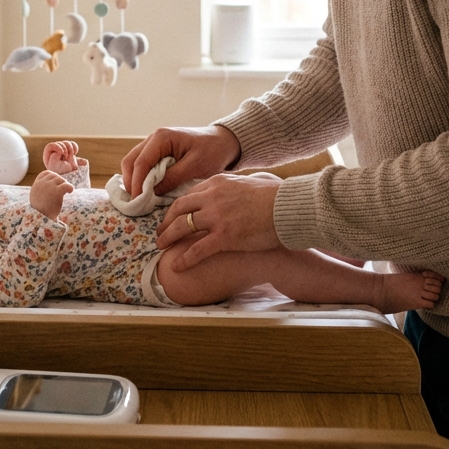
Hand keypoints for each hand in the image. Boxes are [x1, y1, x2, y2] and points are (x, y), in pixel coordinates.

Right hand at [29, 169, 72, 218]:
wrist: (41, 218)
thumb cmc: (40, 209)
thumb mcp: (36, 195)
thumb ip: (41, 187)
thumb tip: (50, 180)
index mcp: (37, 184)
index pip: (46, 173)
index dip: (53, 176)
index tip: (56, 183)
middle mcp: (42, 183)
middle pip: (55, 176)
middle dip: (60, 182)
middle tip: (62, 190)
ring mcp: (50, 186)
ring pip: (62, 180)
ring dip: (65, 185)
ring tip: (65, 192)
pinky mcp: (57, 191)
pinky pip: (67, 185)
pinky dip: (70, 187)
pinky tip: (70, 191)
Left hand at [43, 140, 79, 173]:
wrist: (67, 177)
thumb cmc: (58, 173)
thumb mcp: (54, 167)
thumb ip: (53, 158)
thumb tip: (57, 153)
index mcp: (48, 154)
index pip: (51, 145)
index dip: (57, 147)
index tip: (62, 152)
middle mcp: (55, 151)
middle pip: (61, 143)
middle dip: (65, 150)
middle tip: (67, 158)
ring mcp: (63, 150)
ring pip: (67, 143)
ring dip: (71, 150)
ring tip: (71, 158)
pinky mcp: (70, 151)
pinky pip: (73, 145)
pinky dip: (75, 148)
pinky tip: (75, 153)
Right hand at [121, 125, 240, 197]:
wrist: (224, 142)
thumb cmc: (212, 151)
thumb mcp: (195, 166)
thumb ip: (172, 178)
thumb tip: (151, 193)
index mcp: (161, 138)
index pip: (140, 163)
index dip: (136, 184)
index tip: (138, 203)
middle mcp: (154, 139)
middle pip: (130, 161)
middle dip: (131, 183)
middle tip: (137, 203)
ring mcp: (154, 145)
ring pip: (133, 163)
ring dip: (134, 181)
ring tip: (142, 200)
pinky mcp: (158, 153)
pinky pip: (143, 166)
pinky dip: (141, 179)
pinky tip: (148, 192)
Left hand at [156, 172, 281, 270]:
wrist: (288, 208)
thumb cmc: (276, 196)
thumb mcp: (251, 182)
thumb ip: (236, 186)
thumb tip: (235, 188)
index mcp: (218, 182)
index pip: (190, 194)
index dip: (178, 207)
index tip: (173, 216)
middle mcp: (213, 197)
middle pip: (179, 208)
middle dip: (166, 221)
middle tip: (160, 231)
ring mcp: (217, 217)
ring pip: (183, 226)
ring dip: (168, 237)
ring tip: (161, 246)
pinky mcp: (224, 236)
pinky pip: (197, 249)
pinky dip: (184, 259)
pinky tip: (176, 266)